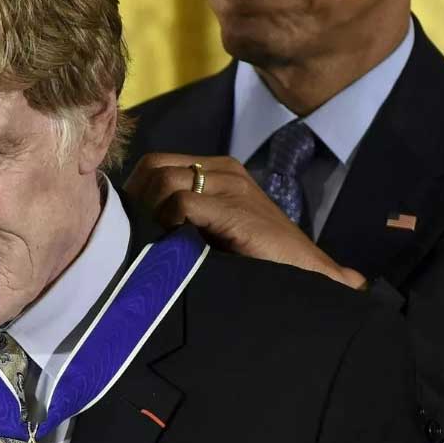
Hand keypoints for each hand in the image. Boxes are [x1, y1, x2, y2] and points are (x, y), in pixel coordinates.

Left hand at [124, 153, 365, 289]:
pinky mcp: (236, 210)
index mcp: (219, 171)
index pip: (156, 164)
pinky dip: (168, 225)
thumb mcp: (216, 232)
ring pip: (163, 180)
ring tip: (155, 244)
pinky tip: (175, 249)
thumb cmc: (260, 263)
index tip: (132, 227)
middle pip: (153, 167)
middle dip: (137, 200)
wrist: (311, 278)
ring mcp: (232, 187)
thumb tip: (133, 224)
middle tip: (136, 235)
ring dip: (150, 214)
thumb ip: (183, 219)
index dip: (137, 194)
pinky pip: (181, 202)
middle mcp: (225, 171)